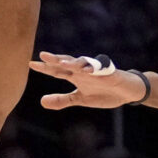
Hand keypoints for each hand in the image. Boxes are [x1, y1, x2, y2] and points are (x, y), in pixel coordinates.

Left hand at [31, 52, 148, 110]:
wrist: (126, 92)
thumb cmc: (103, 92)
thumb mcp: (80, 99)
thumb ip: (62, 100)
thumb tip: (41, 102)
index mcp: (76, 77)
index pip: (57, 71)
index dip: (45, 67)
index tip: (31, 64)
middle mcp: (83, 71)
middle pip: (67, 63)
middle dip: (56, 59)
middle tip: (43, 55)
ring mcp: (96, 71)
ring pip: (83, 63)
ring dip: (73, 63)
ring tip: (62, 64)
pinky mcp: (110, 73)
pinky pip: (101, 70)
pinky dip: (94, 70)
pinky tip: (87, 71)